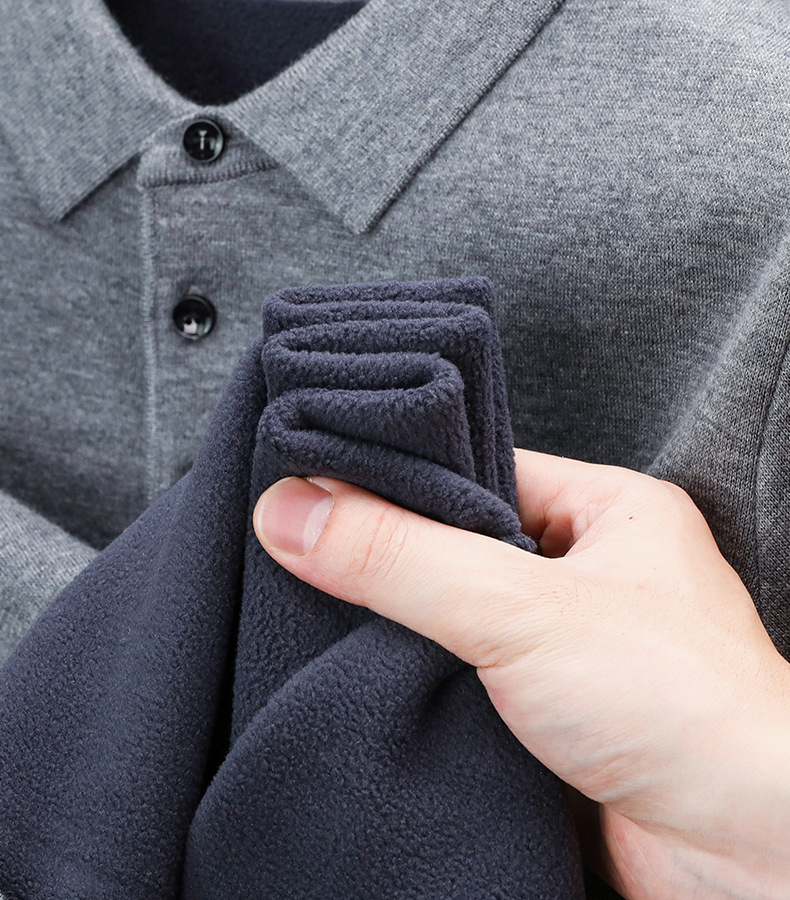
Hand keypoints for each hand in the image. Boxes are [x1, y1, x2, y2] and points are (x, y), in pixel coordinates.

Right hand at [253, 450, 789, 899]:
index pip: (483, 470)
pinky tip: (372, 679)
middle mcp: (593, 572)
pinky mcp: (549, 714)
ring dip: (405, 628)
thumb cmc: (679, 705)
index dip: (404, 476)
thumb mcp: (519, 607)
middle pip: (464, 544)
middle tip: (312, 549)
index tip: (323, 481)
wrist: (741, 858)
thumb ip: (401, 558)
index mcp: (610, 512)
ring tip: (328, 616)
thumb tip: (292, 512)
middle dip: (396, 557)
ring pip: (459, 616)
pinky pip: (464, 678)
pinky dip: (422, 681)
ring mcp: (571, 645)